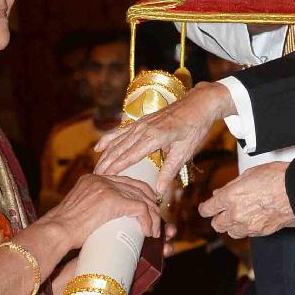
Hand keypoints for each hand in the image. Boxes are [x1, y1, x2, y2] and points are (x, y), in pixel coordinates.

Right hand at [43, 172, 160, 254]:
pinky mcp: (112, 200)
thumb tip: (103, 218)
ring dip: (152, 216)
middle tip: (156, 220)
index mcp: (94, 179)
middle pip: (137, 186)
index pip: (125, 180)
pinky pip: (140, 208)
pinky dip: (148, 221)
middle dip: (150, 204)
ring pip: (141, 198)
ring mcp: (107, 187)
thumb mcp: (78, 210)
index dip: (140, 193)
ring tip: (154, 231)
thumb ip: (92, 207)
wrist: (56, 231)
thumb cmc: (63, 229)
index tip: (147, 207)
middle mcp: (102, 179)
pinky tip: (148, 232)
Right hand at [94, 82, 233, 196]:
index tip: (105, 179)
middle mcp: (144, 128)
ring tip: (96, 168)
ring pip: (117, 141)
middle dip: (106, 164)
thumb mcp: (185, 151)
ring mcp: (141, 123)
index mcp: (155, 137)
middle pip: (119, 149)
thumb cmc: (195, 128)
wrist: (199, 103)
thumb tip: (159, 191)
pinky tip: (98, 147)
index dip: (116, 168)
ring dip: (105, 155)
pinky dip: (108, 139)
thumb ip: (169, 171)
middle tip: (96, 178)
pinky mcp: (142, 121)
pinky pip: (120, 131)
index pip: (130, 155)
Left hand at [198, 162, 294, 239]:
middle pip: (217, 225)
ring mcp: (248, 225)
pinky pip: (247, 234)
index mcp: (230, 196)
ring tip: (238, 217)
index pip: (208, 209)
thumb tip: (220, 192)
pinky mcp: (260, 231)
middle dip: (218, 218)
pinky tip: (251, 220)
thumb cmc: (277, 178)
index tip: (205, 208)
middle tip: (221, 213)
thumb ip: (231, 186)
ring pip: (231, 232)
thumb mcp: (249, 174)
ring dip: (231, 225)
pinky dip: (246, 229)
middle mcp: (236, 213)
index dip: (205, 208)